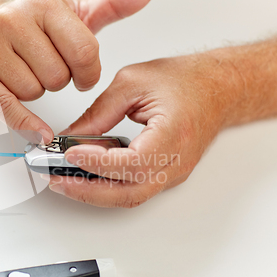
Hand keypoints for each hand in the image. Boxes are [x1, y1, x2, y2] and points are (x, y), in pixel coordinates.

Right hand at [0, 0, 154, 142]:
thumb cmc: (26, 27)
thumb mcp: (70, 15)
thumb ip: (110, 7)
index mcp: (44, 5)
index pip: (84, 53)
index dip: (88, 73)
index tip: (82, 76)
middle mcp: (12, 20)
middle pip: (58, 76)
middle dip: (57, 81)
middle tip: (45, 70)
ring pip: (34, 92)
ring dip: (36, 93)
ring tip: (24, 75)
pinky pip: (7, 106)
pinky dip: (25, 123)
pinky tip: (37, 131)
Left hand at [48, 53, 242, 206]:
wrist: (218, 87)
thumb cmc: (185, 80)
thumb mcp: (132, 83)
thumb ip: (98, 112)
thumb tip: (70, 136)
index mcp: (174, 133)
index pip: (133, 163)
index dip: (98, 163)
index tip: (69, 154)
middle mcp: (177, 160)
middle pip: (129, 193)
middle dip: (88, 191)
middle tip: (57, 180)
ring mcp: (174, 172)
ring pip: (130, 196)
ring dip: (94, 193)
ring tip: (65, 180)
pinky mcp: (166, 174)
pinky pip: (135, 188)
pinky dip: (108, 186)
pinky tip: (87, 176)